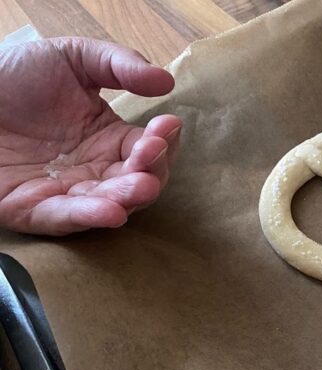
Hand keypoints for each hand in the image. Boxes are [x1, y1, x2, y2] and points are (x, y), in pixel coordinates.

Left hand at [0, 37, 181, 234]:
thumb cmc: (15, 75)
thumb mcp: (73, 58)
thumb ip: (120, 65)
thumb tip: (166, 81)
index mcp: (109, 140)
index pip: (149, 150)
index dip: (162, 141)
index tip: (166, 125)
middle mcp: (95, 171)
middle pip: (137, 182)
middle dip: (151, 172)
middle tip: (151, 155)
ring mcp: (67, 193)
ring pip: (108, 204)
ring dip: (128, 198)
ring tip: (141, 186)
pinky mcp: (33, 209)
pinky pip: (65, 218)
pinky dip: (88, 217)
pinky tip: (111, 212)